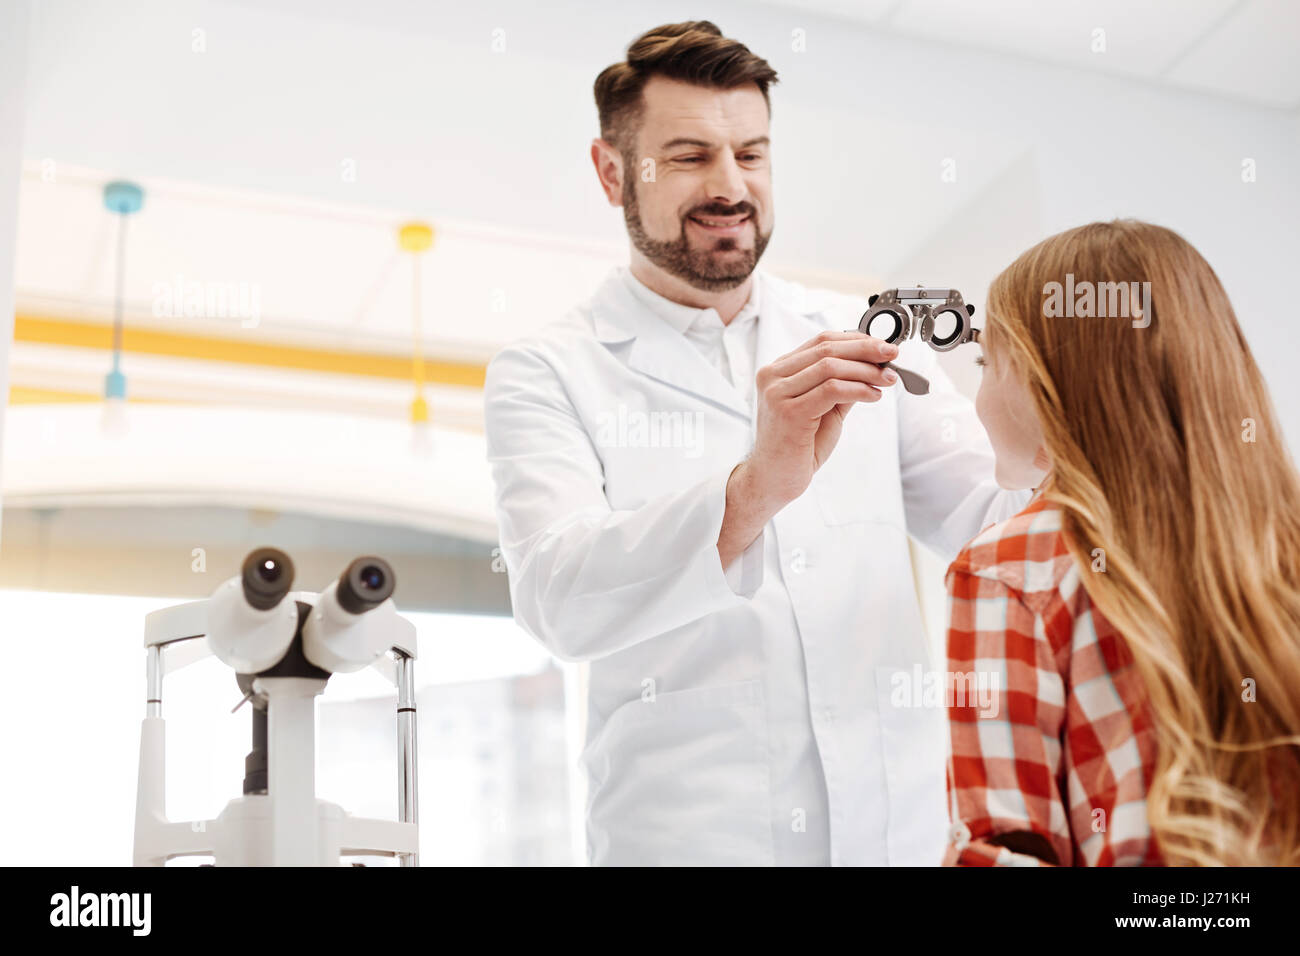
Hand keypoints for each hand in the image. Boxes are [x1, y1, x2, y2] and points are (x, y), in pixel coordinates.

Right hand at [744, 330, 898, 510]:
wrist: (774, 480)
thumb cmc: (797, 447)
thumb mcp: (824, 409)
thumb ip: (842, 386)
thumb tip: (874, 364)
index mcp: (778, 371)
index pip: (821, 341)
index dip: (856, 340)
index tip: (882, 346)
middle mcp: (772, 377)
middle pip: (827, 349)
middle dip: (866, 350)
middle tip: (892, 355)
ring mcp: (777, 393)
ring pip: (831, 367)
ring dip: (866, 371)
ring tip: (888, 380)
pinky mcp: (789, 412)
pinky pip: (832, 390)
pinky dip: (859, 389)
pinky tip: (873, 396)